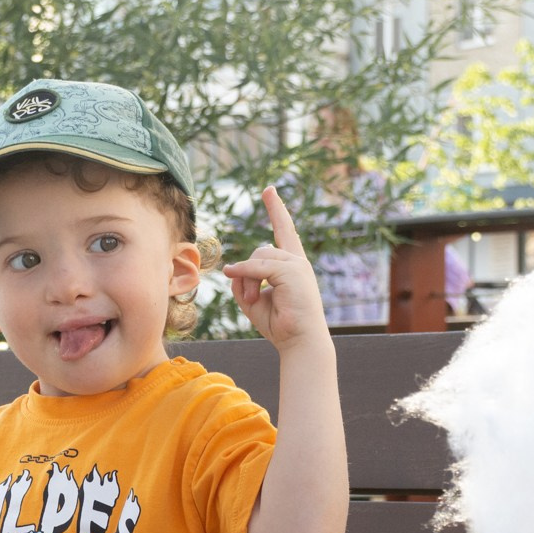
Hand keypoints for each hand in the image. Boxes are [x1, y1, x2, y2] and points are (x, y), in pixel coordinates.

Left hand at [222, 187, 329, 350]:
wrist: (300, 341)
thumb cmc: (280, 324)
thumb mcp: (253, 300)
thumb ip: (243, 282)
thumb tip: (233, 268)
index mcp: (291, 266)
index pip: (283, 231)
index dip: (277, 210)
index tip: (269, 191)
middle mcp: (297, 262)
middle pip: (262, 250)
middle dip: (248, 273)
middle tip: (250, 301)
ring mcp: (298, 265)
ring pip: (259, 257)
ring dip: (248, 280)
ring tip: (253, 302)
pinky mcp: (293, 271)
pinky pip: (260, 266)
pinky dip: (247, 274)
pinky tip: (236, 279)